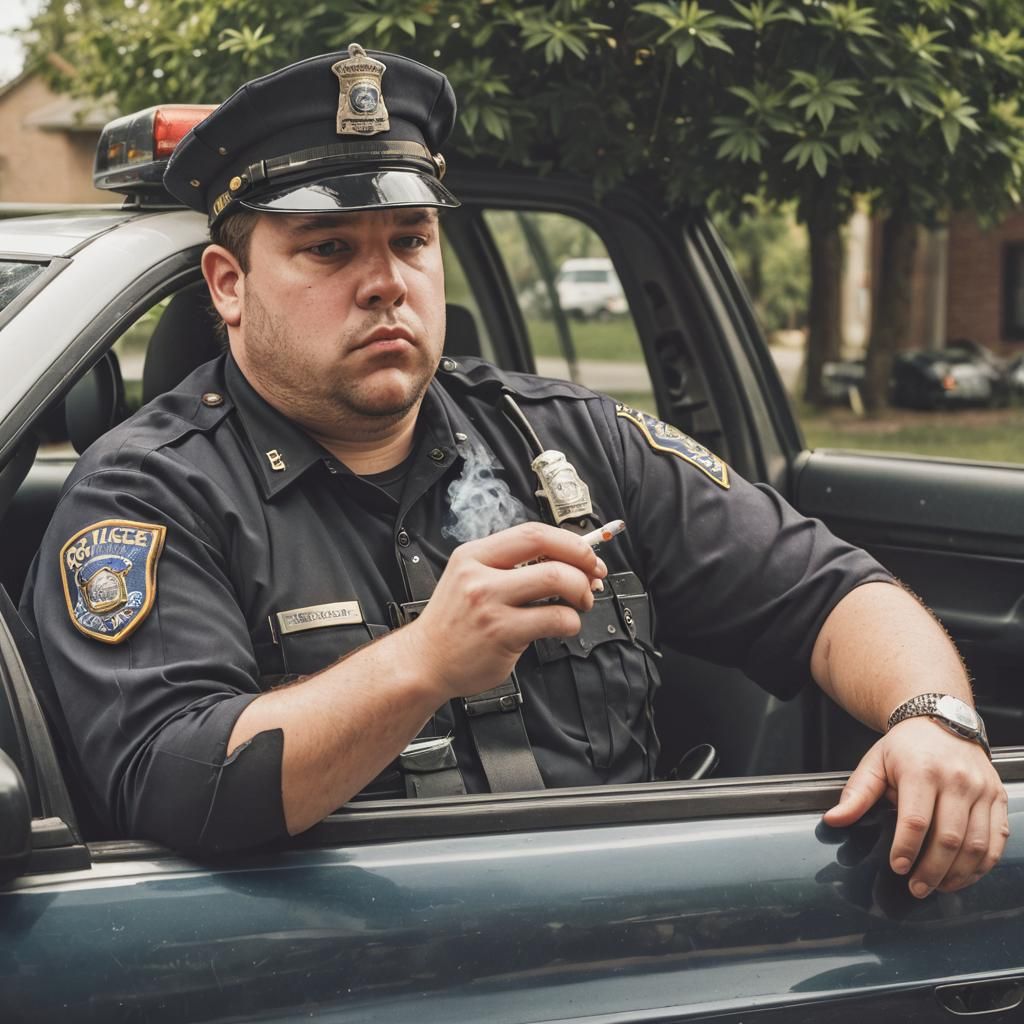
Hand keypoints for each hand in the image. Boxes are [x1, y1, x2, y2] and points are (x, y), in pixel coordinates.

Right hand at [399, 522, 606, 700]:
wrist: (424, 662)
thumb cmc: (455, 624)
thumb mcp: (472, 579)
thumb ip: (512, 567)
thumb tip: (567, 559)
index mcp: (474, 555)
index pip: (533, 533)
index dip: (569, 542)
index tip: (587, 555)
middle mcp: (480, 576)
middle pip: (550, 556)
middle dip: (583, 566)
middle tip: (592, 580)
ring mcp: (490, 605)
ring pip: (557, 583)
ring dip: (580, 594)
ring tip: (578, 605)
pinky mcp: (501, 633)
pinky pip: (554, 619)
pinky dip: (570, 622)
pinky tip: (562, 627)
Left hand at [823, 718, 1008, 896]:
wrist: (941, 719)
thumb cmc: (905, 746)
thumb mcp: (874, 763)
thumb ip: (856, 794)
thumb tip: (834, 819)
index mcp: (922, 770)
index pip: (916, 820)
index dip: (906, 848)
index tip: (897, 868)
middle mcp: (957, 780)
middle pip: (949, 838)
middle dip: (932, 870)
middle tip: (916, 888)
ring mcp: (982, 789)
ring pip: (977, 844)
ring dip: (958, 873)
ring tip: (938, 886)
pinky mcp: (998, 797)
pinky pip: (997, 839)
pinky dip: (983, 864)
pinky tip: (964, 874)